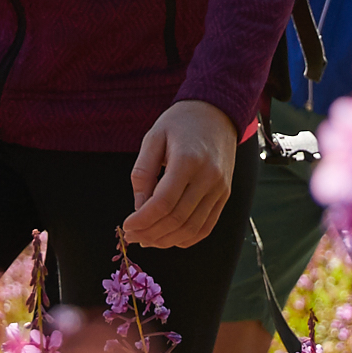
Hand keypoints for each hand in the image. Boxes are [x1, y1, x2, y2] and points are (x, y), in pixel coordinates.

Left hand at [124, 98, 238, 248]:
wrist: (217, 113)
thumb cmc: (180, 123)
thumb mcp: (153, 138)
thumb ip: (143, 172)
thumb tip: (139, 207)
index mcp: (188, 160)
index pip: (164, 202)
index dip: (143, 220)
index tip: (127, 226)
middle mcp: (208, 177)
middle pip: (177, 219)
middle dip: (150, 233)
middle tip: (132, 236)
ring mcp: (220, 188)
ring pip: (192, 228)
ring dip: (166, 240)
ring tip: (147, 240)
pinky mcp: (224, 195)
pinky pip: (206, 227)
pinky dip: (186, 239)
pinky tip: (168, 238)